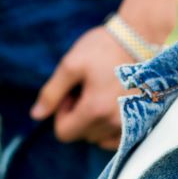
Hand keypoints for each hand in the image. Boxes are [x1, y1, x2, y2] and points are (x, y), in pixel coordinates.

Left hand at [30, 26, 129, 149]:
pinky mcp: (140, 121)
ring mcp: (130, 124)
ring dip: (94, 119)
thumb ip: (51, 92)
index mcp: (95, 110)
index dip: (61, 113)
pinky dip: (108, 126)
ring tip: (102, 93)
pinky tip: (112, 105)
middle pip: (81, 135)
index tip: (71, 92)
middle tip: (87, 89)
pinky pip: (115, 139)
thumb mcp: (71, 65)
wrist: (138, 39)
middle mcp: (114, 122)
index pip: (64, 133)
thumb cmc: (103, 48)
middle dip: (78, 115)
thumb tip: (36, 115)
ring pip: (97, 136)